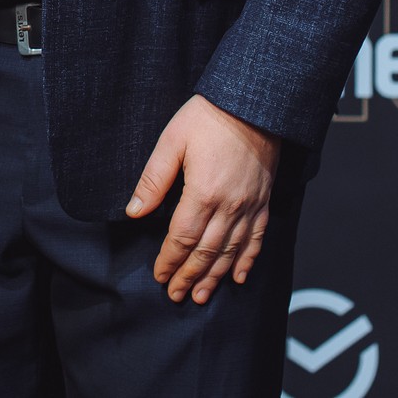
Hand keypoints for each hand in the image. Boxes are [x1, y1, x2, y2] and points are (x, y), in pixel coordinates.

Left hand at [125, 95, 280, 304]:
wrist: (253, 103)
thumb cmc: (208, 117)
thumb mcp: (172, 141)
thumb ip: (153, 180)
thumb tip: (134, 212)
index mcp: (203, 192)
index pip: (183, 237)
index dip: (170, 260)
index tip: (159, 275)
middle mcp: (229, 205)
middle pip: (207, 251)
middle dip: (189, 276)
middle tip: (176, 295)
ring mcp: (249, 205)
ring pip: (231, 250)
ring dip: (215, 276)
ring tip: (201, 295)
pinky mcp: (263, 200)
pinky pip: (257, 237)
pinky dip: (247, 259)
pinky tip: (239, 276)